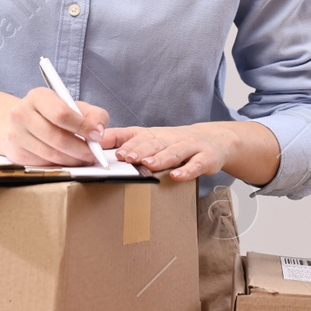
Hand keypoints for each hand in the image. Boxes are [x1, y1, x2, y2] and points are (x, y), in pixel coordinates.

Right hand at [3, 88, 109, 166]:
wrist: (21, 122)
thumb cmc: (52, 113)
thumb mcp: (73, 106)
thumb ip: (93, 114)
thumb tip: (99, 131)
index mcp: (37, 96)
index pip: (61, 114)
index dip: (83, 127)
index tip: (97, 136)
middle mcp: (21, 114)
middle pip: (57, 137)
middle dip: (81, 149)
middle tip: (94, 154)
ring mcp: (16, 134)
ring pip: (52, 154)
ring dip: (73, 160)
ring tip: (85, 159)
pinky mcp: (16, 153)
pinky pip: (44, 164)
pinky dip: (61, 165)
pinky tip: (69, 161)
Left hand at [101, 123, 233, 181]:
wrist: (213, 139)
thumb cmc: (175, 142)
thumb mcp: (151, 138)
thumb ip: (124, 138)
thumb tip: (97, 141)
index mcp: (156, 134)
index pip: (140, 136)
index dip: (128, 143)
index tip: (115, 152)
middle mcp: (171, 138)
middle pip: (154, 143)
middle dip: (140, 150)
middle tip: (127, 157)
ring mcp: (190, 147)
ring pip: (174, 152)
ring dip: (160, 158)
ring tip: (148, 164)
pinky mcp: (205, 158)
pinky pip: (196, 165)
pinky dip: (186, 170)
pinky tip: (176, 175)